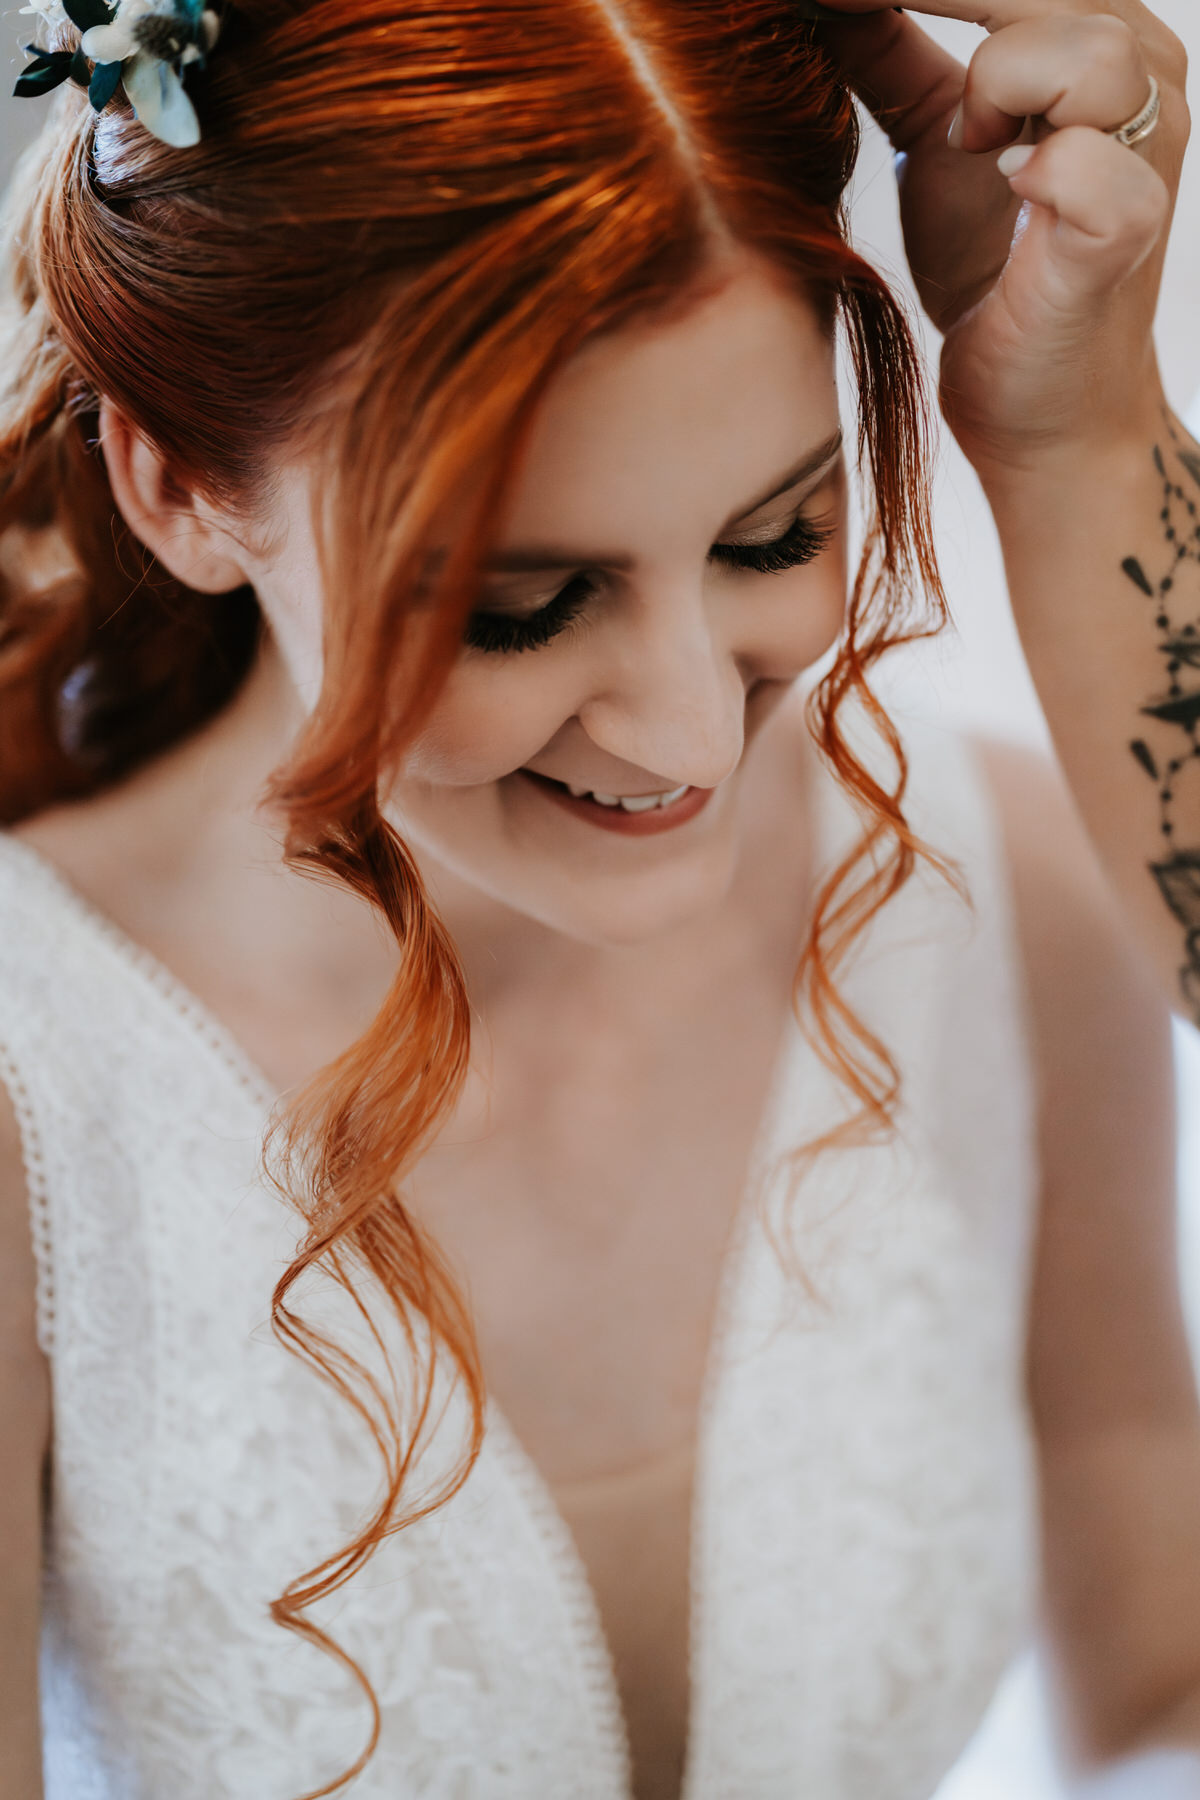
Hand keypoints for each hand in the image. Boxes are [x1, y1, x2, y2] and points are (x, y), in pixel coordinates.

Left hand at [811, 1, 1188, 484]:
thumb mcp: (930, 142)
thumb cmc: (990, 272)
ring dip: (997, 84)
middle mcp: (1145, 78)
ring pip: (1085, 50)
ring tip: (969, 146)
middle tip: (836, 7)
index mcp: (1104, 38)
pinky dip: (1041, 170)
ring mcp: (1148, 156)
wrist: (1034, 409)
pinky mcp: (1126, 235)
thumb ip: (890, 55)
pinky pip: (1088, 167)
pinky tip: (1009, 186)